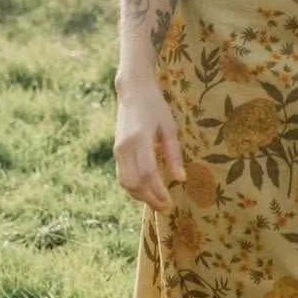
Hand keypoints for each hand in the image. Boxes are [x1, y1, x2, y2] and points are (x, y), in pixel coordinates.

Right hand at [114, 79, 185, 211]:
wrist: (132, 90)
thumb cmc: (155, 106)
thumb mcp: (169, 127)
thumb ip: (174, 154)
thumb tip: (180, 179)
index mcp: (140, 138)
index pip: (148, 173)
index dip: (158, 191)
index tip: (171, 202)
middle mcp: (125, 146)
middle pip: (133, 183)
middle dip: (149, 199)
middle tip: (166, 207)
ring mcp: (118, 150)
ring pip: (125, 183)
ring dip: (140, 196)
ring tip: (158, 202)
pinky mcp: (116, 151)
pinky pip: (122, 176)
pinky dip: (134, 188)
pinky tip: (148, 191)